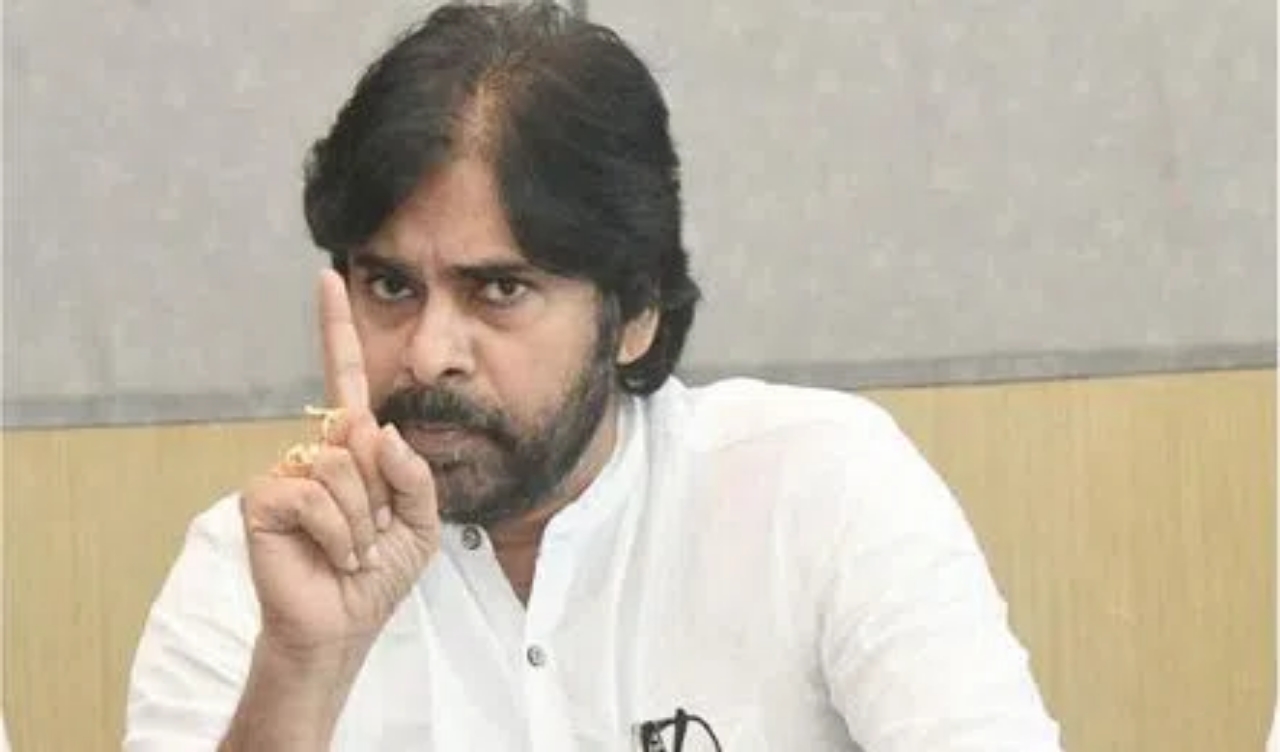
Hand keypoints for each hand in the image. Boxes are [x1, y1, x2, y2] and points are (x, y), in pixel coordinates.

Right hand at [239, 268, 439, 657]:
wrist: (345, 623)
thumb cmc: (378, 572)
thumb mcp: (421, 521)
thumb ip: (413, 473)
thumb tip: (378, 431)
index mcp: (354, 449)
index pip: (347, 381)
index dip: (337, 330)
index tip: (329, 277)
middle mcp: (317, 450)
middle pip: (364, 436)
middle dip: (386, 494)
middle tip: (373, 535)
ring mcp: (287, 472)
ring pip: (344, 467)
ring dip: (364, 521)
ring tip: (352, 549)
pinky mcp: (264, 498)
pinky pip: (316, 494)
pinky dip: (338, 532)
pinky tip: (333, 555)